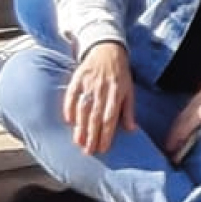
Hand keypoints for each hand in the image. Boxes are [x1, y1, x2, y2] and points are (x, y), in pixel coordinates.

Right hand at [64, 41, 135, 155]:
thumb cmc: (120, 74)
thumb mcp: (129, 90)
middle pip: (96, 116)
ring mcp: (89, 83)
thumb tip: (132, 129)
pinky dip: (69, 107)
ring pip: (83, 108)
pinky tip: (68, 120)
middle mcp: (103, 89)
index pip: (110, 118)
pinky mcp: (78, 78)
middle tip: (88, 151)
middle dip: (92, 135)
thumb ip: (129, 110)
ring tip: (78, 142)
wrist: (108, 49)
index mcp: (117, 92)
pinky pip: (72, 94)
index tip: (103, 149)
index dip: (106, 134)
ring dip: (80, 126)